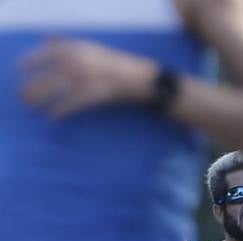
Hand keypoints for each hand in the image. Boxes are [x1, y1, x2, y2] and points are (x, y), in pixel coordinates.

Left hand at [21, 38, 155, 118]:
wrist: (138, 78)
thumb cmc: (114, 64)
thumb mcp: (90, 48)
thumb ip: (68, 44)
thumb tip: (47, 39)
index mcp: (74, 49)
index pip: (43, 54)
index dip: (29, 62)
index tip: (20, 69)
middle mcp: (75, 62)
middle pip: (45, 76)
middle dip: (32, 87)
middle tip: (23, 96)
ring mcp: (83, 79)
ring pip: (54, 90)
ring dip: (40, 99)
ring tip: (32, 106)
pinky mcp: (91, 95)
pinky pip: (70, 104)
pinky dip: (59, 111)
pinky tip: (52, 117)